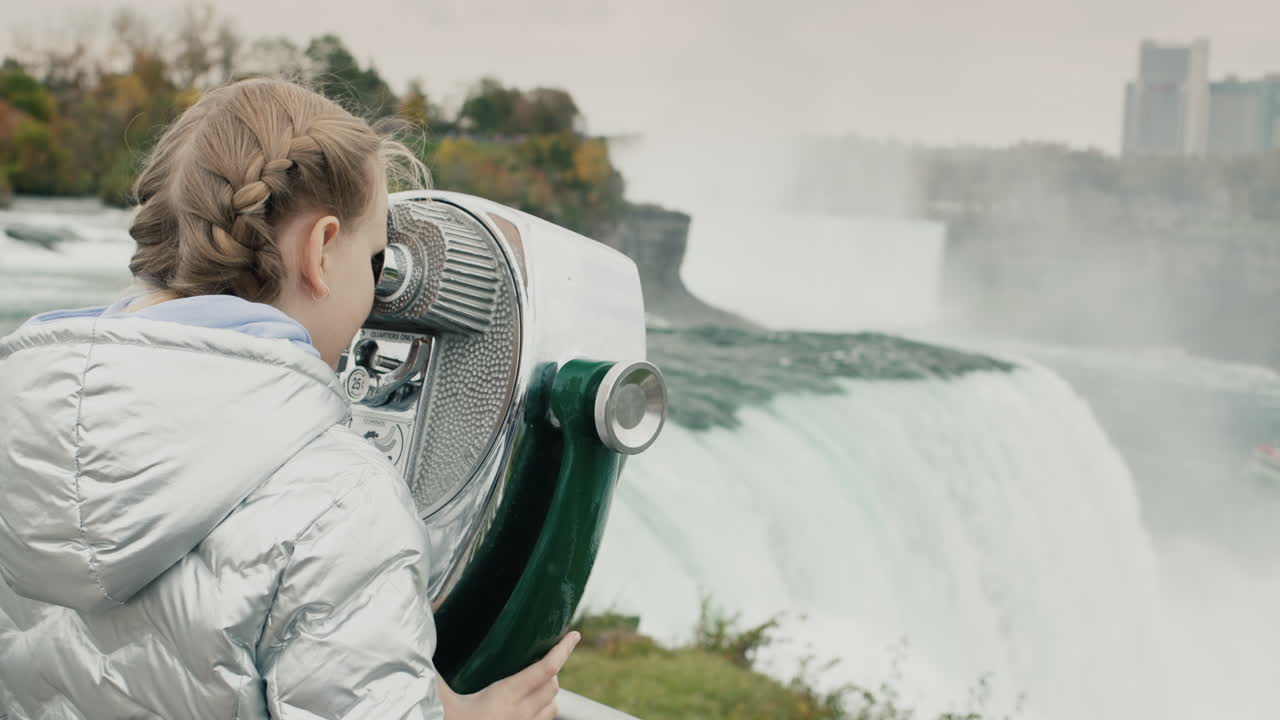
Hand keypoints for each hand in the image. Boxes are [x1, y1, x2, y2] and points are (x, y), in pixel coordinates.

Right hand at [437, 631, 580, 719]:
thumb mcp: (440, 697)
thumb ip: (435, 671)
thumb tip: (426, 638)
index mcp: (504, 697)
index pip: (545, 669)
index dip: (563, 650)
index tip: (574, 635)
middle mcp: (520, 715)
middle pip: (553, 685)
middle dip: (552, 668)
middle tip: (543, 655)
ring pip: (553, 705)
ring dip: (549, 690)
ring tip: (537, 680)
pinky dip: (544, 708)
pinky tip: (531, 703)